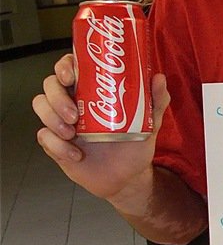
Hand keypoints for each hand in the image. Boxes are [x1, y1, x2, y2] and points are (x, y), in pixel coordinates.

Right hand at [33, 52, 170, 201]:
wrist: (127, 178)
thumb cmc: (135, 145)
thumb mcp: (150, 123)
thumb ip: (156, 101)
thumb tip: (159, 78)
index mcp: (91, 91)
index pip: (69, 67)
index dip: (64, 66)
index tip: (70, 75)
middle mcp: (73, 102)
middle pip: (50, 85)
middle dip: (56, 96)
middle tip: (74, 115)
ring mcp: (62, 121)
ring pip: (41, 105)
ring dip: (52, 118)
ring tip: (72, 134)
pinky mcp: (55, 143)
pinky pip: (44, 137)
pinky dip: (57, 145)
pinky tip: (76, 155)